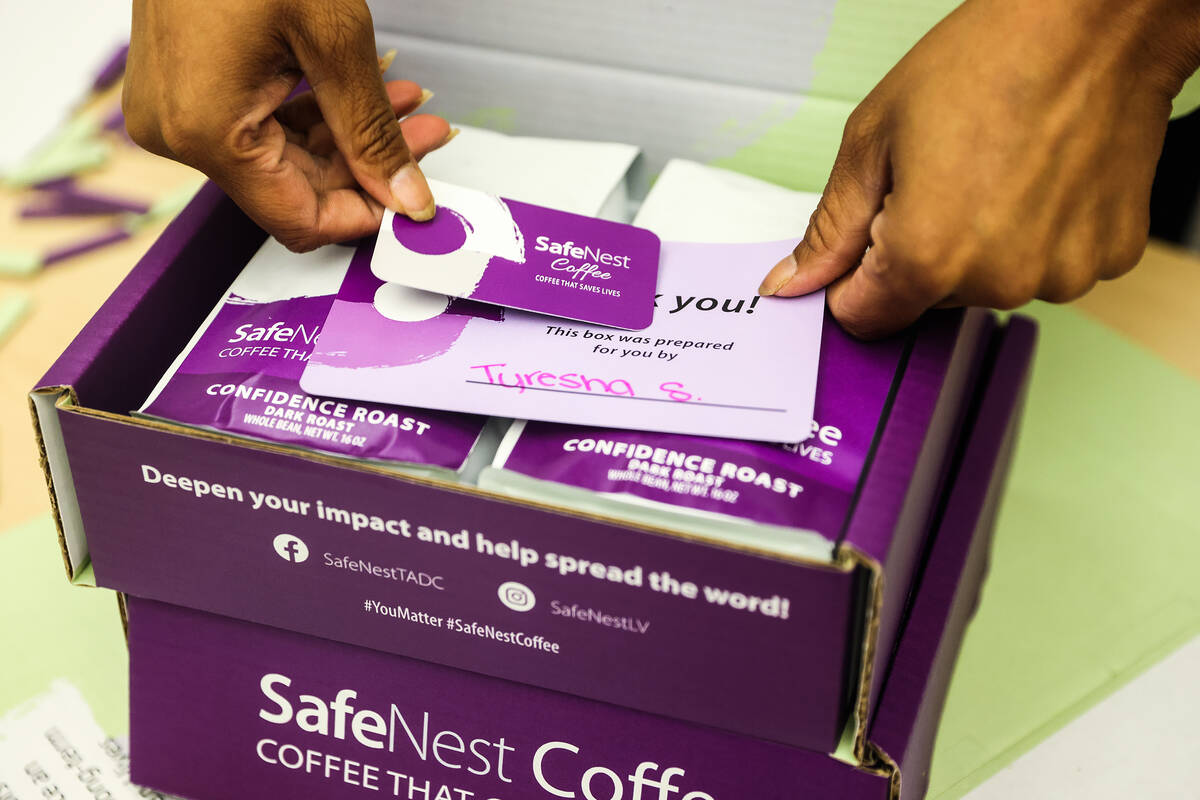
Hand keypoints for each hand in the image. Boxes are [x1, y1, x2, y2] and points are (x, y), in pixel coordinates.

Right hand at [124, 0, 450, 250]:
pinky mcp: (185, 85)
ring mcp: (177, 109)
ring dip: (349, 137)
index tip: (414, 200)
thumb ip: (371, 129)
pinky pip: (257, 123)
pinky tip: (363, 94)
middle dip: (369, 167)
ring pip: (282, 156)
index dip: (365, 216)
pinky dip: (314, 113)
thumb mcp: (333, 39)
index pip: (299, 220)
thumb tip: (406, 194)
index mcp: (206, 131)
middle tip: (426, 137)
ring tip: (407, 108)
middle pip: (295, 189)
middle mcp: (179, 131)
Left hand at [758, 0, 1199, 337]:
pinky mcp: (1109, 256)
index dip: (855, 276)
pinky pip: (1050, 266)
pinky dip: (1039, 234)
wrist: (1096, 21)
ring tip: (998, 171)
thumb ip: (830, 227)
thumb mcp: (874, 139)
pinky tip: (1041, 179)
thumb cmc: (989, 60)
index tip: (869, 234)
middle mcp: (999, 281)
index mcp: (929, 257)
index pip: (863, 317)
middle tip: (943, 177)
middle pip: (928, 300)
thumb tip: (794, 281)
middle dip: (921, 253)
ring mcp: (1061, 273)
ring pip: (990, 285)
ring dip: (982, 246)